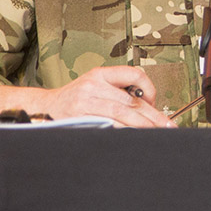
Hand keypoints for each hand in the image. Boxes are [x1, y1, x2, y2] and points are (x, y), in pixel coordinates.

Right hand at [38, 66, 175, 127]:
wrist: (43, 109)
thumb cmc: (74, 100)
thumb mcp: (95, 87)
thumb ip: (118, 93)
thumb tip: (148, 109)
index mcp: (100, 74)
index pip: (134, 74)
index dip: (149, 88)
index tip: (153, 102)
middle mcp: (93, 85)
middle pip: (132, 100)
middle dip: (153, 115)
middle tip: (168, 125)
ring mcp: (86, 101)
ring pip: (123, 113)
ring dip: (143, 125)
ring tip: (157, 132)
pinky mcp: (80, 117)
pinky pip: (109, 125)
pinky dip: (124, 131)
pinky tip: (134, 136)